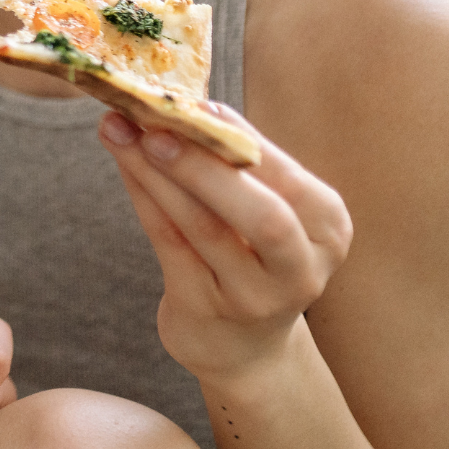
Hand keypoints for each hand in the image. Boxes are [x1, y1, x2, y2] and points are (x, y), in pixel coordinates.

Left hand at [99, 104, 353, 385]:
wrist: (243, 346)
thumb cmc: (253, 255)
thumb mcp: (267, 209)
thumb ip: (240, 165)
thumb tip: (191, 102)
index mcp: (328, 227)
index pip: (284, 177)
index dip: (239, 138)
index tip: (195, 103)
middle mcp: (301, 268)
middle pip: (260, 214)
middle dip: (202, 165)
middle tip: (152, 124)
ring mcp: (254, 297)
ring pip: (202, 227)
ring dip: (155, 173)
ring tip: (119, 130)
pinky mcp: (206, 310)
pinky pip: (169, 244)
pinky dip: (144, 197)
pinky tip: (124, 165)